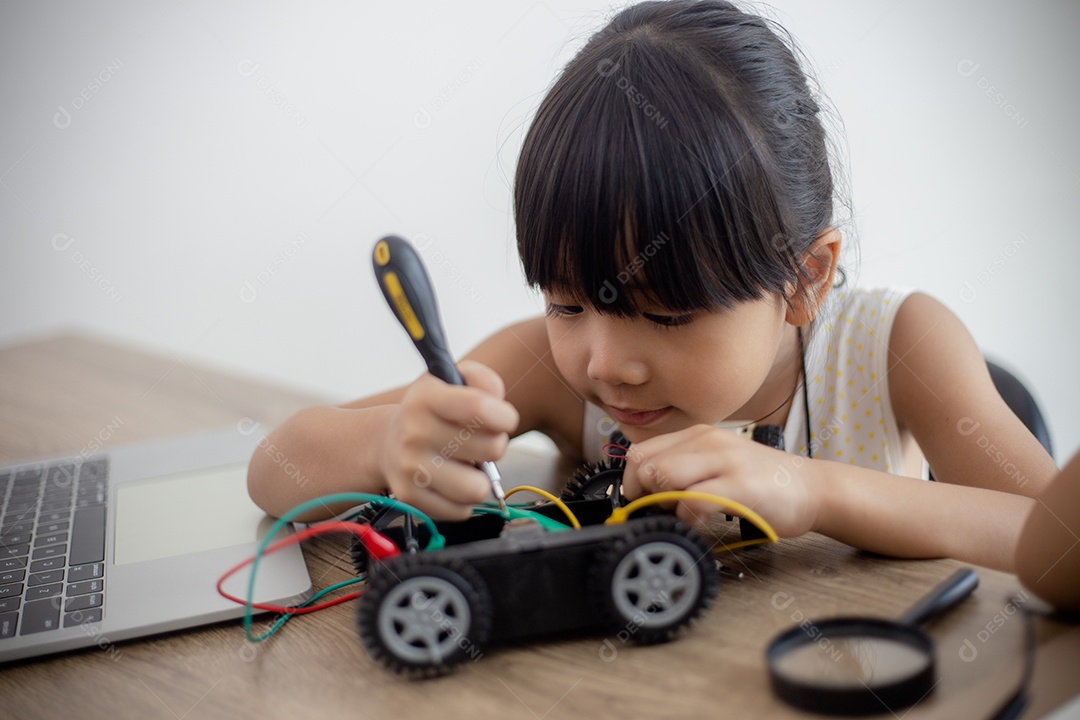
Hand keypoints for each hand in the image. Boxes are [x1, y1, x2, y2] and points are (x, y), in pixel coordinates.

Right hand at [379, 360, 518, 519]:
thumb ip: (484, 380)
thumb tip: (497, 401)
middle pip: (491, 449)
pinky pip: (461, 510)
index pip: (479, 408)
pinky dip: (463, 499)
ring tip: (467, 464)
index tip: (503, 418)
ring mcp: (410, 468)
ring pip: (478, 488)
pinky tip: (452, 481)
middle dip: (495, 445)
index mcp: (426, 397)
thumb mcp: (454, 379)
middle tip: (478, 441)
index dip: (505, 416)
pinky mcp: (409, 497)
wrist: (387, 442)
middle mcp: (414, 432)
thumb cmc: (433, 411)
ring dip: (481, 478)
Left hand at [621, 425, 821, 536]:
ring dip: (662, 504)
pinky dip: (686, 518)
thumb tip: (643, 489)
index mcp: (697, 434)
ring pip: (662, 476)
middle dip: (642, 494)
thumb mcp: (716, 461)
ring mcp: (724, 461)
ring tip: (682, 513)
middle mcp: (707, 441)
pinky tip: (701, 523)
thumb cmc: (761, 481)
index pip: (639, 450)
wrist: (811, 487)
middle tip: (662, 510)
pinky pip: (691, 501)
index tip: (640, 500)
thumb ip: (683, 467)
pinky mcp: (739, 486)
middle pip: (645, 464)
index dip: (631, 480)